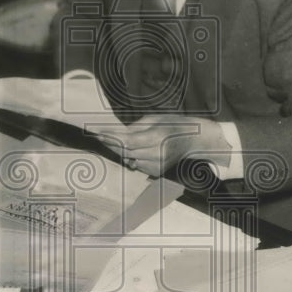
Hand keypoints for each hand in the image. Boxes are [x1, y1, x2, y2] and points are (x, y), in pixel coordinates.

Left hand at [99, 115, 230, 176]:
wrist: (194, 140)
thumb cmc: (173, 124)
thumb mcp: (154, 119)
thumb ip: (134, 128)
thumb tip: (115, 134)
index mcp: (158, 137)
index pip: (128, 141)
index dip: (111, 138)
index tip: (97, 133)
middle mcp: (158, 154)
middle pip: (126, 151)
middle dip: (111, 144)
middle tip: (98, 136)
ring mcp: (158, 165)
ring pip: (130, 159)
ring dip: (120, 151)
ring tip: (115, 141)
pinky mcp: (157, 172)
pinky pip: (137, 165)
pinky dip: (131, 157)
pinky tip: (134, 150)